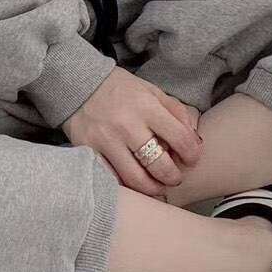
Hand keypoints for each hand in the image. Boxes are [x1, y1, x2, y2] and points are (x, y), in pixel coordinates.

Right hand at [60, 67, 202, 196]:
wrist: (78, 83)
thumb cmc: (118, 88)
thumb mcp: (151, 90)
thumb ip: (174, 111)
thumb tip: (193, 137)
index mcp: (146, 107)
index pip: (181, 139)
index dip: (192, 154)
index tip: (191, 159)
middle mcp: (127, 125)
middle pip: (159, 166)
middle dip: (173, 177)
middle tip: (174, 177)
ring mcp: (106, 141)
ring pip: (135, 179)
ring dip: (152, 188)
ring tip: (156, 186)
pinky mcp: (88, 151)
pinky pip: (111, 178)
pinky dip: (125, 185)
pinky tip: (131, 182)